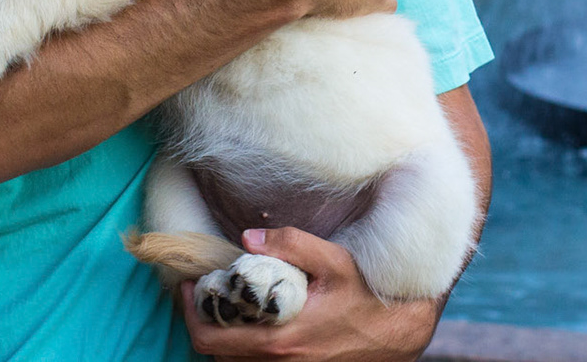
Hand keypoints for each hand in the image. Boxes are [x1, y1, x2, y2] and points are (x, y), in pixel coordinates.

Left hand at [181, 227, 439, 360]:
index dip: (190, 311)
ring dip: (223, 333)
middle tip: (205, 290)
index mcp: (279, 339)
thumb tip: (248, 238)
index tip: (188, 285)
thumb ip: (293, 245)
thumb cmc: (367, 295)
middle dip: (204, 319)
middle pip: (215, 351)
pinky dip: (242, 344)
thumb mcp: (335, 262)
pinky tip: (252, 319)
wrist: (398, 332)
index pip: (210, 337)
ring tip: (227, 301)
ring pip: (232, 360)